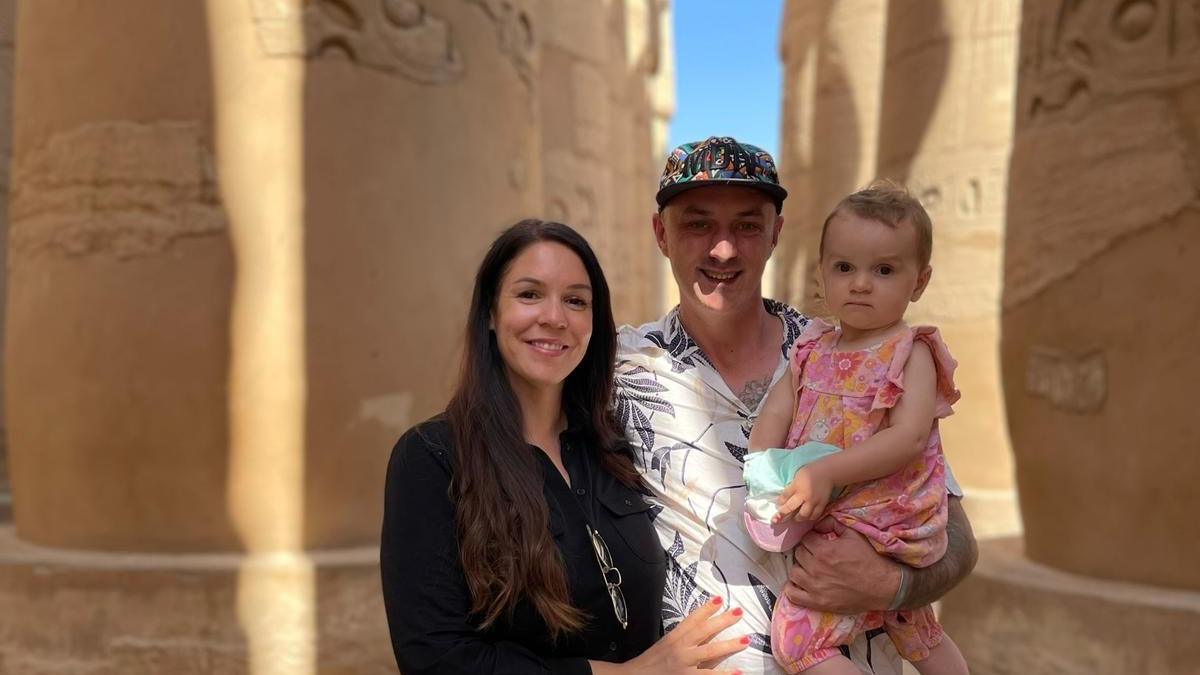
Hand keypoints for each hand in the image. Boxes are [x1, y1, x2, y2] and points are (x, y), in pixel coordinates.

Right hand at [613, 596, 747, 674]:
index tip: (719, 598)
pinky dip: (723, 674)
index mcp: (673, 638)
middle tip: (739, 612)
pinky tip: (737, 672)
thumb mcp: (664, 647)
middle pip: (703, 631)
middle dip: (722, 621)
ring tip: (746, 639)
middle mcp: (679, 649)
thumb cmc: (649, 665)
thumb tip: (703, 634)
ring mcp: (683, 665)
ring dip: (729, 645)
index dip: (706, 609)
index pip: (691, 620)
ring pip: (709, 652)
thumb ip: (682, 641)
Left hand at [775, 464, 832, 521]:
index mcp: (797, 486)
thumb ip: (791, 487)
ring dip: (797, 518)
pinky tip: (807, 516)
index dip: (779, 502)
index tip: (778, 505)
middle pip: (791, 508)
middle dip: (783, 513)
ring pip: (803, 515)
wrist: (828, 473)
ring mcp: (814, 501)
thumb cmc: (811, 472)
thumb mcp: (797, 476)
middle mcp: (805, 495)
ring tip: (796, 517)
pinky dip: (809, 517)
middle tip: (781, 516)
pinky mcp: (822, 505)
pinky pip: (815, 516)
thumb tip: (783, 499)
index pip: (784, 497)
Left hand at [783, 518, 900, 613]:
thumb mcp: (853, 534)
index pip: (805, 539)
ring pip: (794, 572)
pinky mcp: (817, 602)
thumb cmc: (868, 559)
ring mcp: (814, 587)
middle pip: (798, 554)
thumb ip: (832, 523)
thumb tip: (817, 522)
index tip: (817, 541)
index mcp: (823, 550)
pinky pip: (793, 595)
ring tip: (810, 568)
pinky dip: (793, 588)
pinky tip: (801, 584)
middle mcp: (816, 568)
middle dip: (805, 551)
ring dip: (800, 568)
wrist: (882, 586)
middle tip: (815, 554)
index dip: (811, 538)